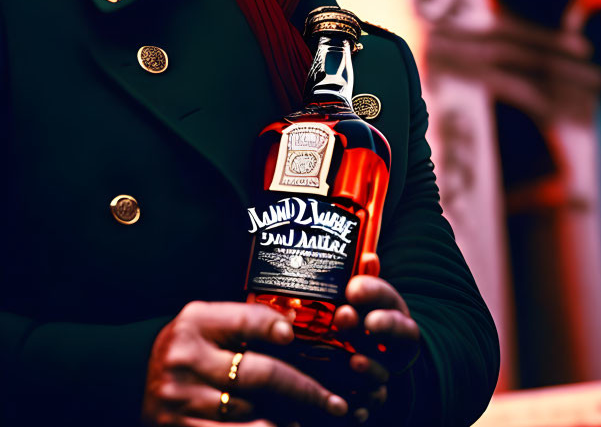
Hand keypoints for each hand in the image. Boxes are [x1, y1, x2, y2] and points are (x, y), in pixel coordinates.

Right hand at [142, 300, 348, 425]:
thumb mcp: (204, 321)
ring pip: (252, 412)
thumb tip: (295, 326)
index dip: (276, 328)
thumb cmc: (185, 346)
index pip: (247, 319)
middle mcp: (186, 359)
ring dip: (289, 419)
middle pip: (261, 374)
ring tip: (315, 420)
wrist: (129, 377)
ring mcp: (181, 400)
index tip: (297, 338)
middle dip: (305, 389)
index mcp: (196, 323)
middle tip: (335, 401)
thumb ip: (243, 320)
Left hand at [329, 258, 420, 421]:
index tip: (353, 288)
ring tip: (355, 361)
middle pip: (398, 331)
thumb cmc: (359, 325)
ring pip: (387, 369)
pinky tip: (353, 404)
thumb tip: (368, 253)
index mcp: (391, 311)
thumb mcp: (360, 302)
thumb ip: (362, 281)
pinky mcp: (376, 400)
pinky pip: (375, 404)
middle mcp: (396, 341)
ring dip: (373, 366)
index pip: (388, 297)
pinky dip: (365, 404)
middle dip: (383, 324)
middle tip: (363, 320)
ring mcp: (390, 370)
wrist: (371, 365)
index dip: (374, 292)